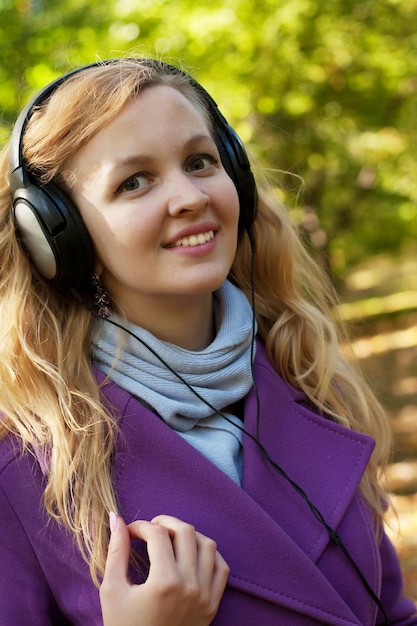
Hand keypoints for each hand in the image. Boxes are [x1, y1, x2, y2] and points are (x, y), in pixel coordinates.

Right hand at [100, 513, 229, 625]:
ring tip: (171, 539)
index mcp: (164, 582)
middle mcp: (189, 585)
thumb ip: (116, 552)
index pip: (157, 534)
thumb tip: (116, 518)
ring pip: (207, 544)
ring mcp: (205, 595)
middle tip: (150, 528)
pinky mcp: (213, 604)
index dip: (141, 526)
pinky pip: (221, 567)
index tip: (131, 531)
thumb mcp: (112, 590)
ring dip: (188, 535)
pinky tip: (191, 554)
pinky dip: (209, 554)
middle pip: (185, 532)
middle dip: (165, 522)